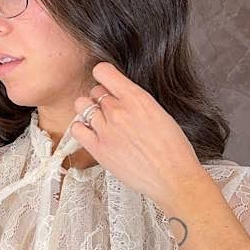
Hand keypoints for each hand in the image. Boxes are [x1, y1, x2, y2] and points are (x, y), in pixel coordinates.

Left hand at [70, 62, 204, 208]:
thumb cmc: (173, 149)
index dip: (104, 76)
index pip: (104, 71)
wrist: (173, 177)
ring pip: (82, 106)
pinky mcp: (98, 149)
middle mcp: (118, 111)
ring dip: (91, 112)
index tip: (107, 83)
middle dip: (102, 98)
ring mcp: (106, 130)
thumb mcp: (159, 112)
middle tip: (112, 111)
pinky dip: (81, 128)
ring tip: (102, 122)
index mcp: (136, 98)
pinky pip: (76, 129)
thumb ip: (136, 102)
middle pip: (95, 91)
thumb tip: (121, 97)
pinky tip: (92, 133)